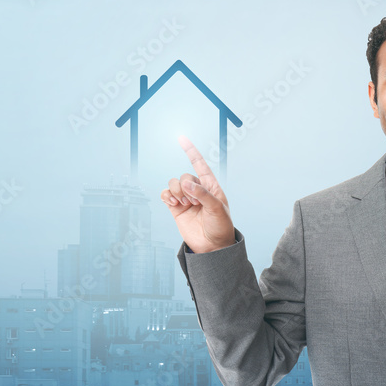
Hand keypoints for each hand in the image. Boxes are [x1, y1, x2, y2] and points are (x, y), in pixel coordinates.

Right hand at [161, 135, 235, 252]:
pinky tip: (172, 202)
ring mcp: (186, 198)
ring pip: (173, 183)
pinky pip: (165, 194)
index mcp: (211, 186)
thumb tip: (186, 184)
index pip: (200, 164)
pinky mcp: (176, 208)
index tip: (182, 138)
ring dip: (176, 191)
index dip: (191, 151)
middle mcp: (197, 190)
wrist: (212, 247)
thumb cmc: (220, 226)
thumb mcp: (217, 209)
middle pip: (184, 176)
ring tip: (184, 204)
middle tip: (193, 203)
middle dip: (186, 187)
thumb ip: (202, 194)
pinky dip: (166, 195)